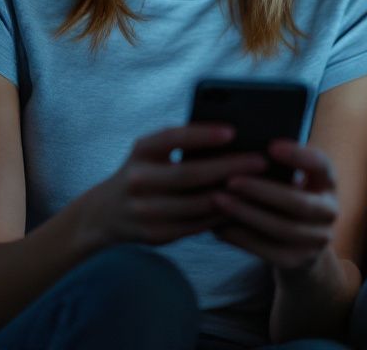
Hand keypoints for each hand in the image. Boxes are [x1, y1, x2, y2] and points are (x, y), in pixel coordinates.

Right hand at [87, 124, 265, 246]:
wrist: (105, 213)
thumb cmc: (145, 171)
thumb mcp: (152, 153)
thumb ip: (182, 145)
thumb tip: (235, 139)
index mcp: (141, 152)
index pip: (172, 138)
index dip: (201, 135)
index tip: (232, 131)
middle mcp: (138, 180)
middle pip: (189, 174)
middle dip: (228, 167)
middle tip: (261, 161)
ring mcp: (144, 211)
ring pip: (196, 204)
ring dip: (231, 195)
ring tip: (260, 185)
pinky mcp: (155, 235)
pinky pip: (196, 225)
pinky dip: (222, 215)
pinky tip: (244, 206)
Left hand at [213, 140, 339, 273]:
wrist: (301, 245)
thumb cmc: (287, 198)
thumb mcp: (293, 180)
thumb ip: (276, 167)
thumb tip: (238, 150)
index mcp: (328, 182)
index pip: (321, 165)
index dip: (299, 156)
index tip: (271, 146)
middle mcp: (329, 212)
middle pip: (298, 202)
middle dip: (261, 191)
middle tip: (230, 180)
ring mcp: (316, 240)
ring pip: (281, 228)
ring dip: (246, 213)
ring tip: (217, 200)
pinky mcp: (296, 261)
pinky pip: (266, 250)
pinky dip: (240, 237)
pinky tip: (218, 226)